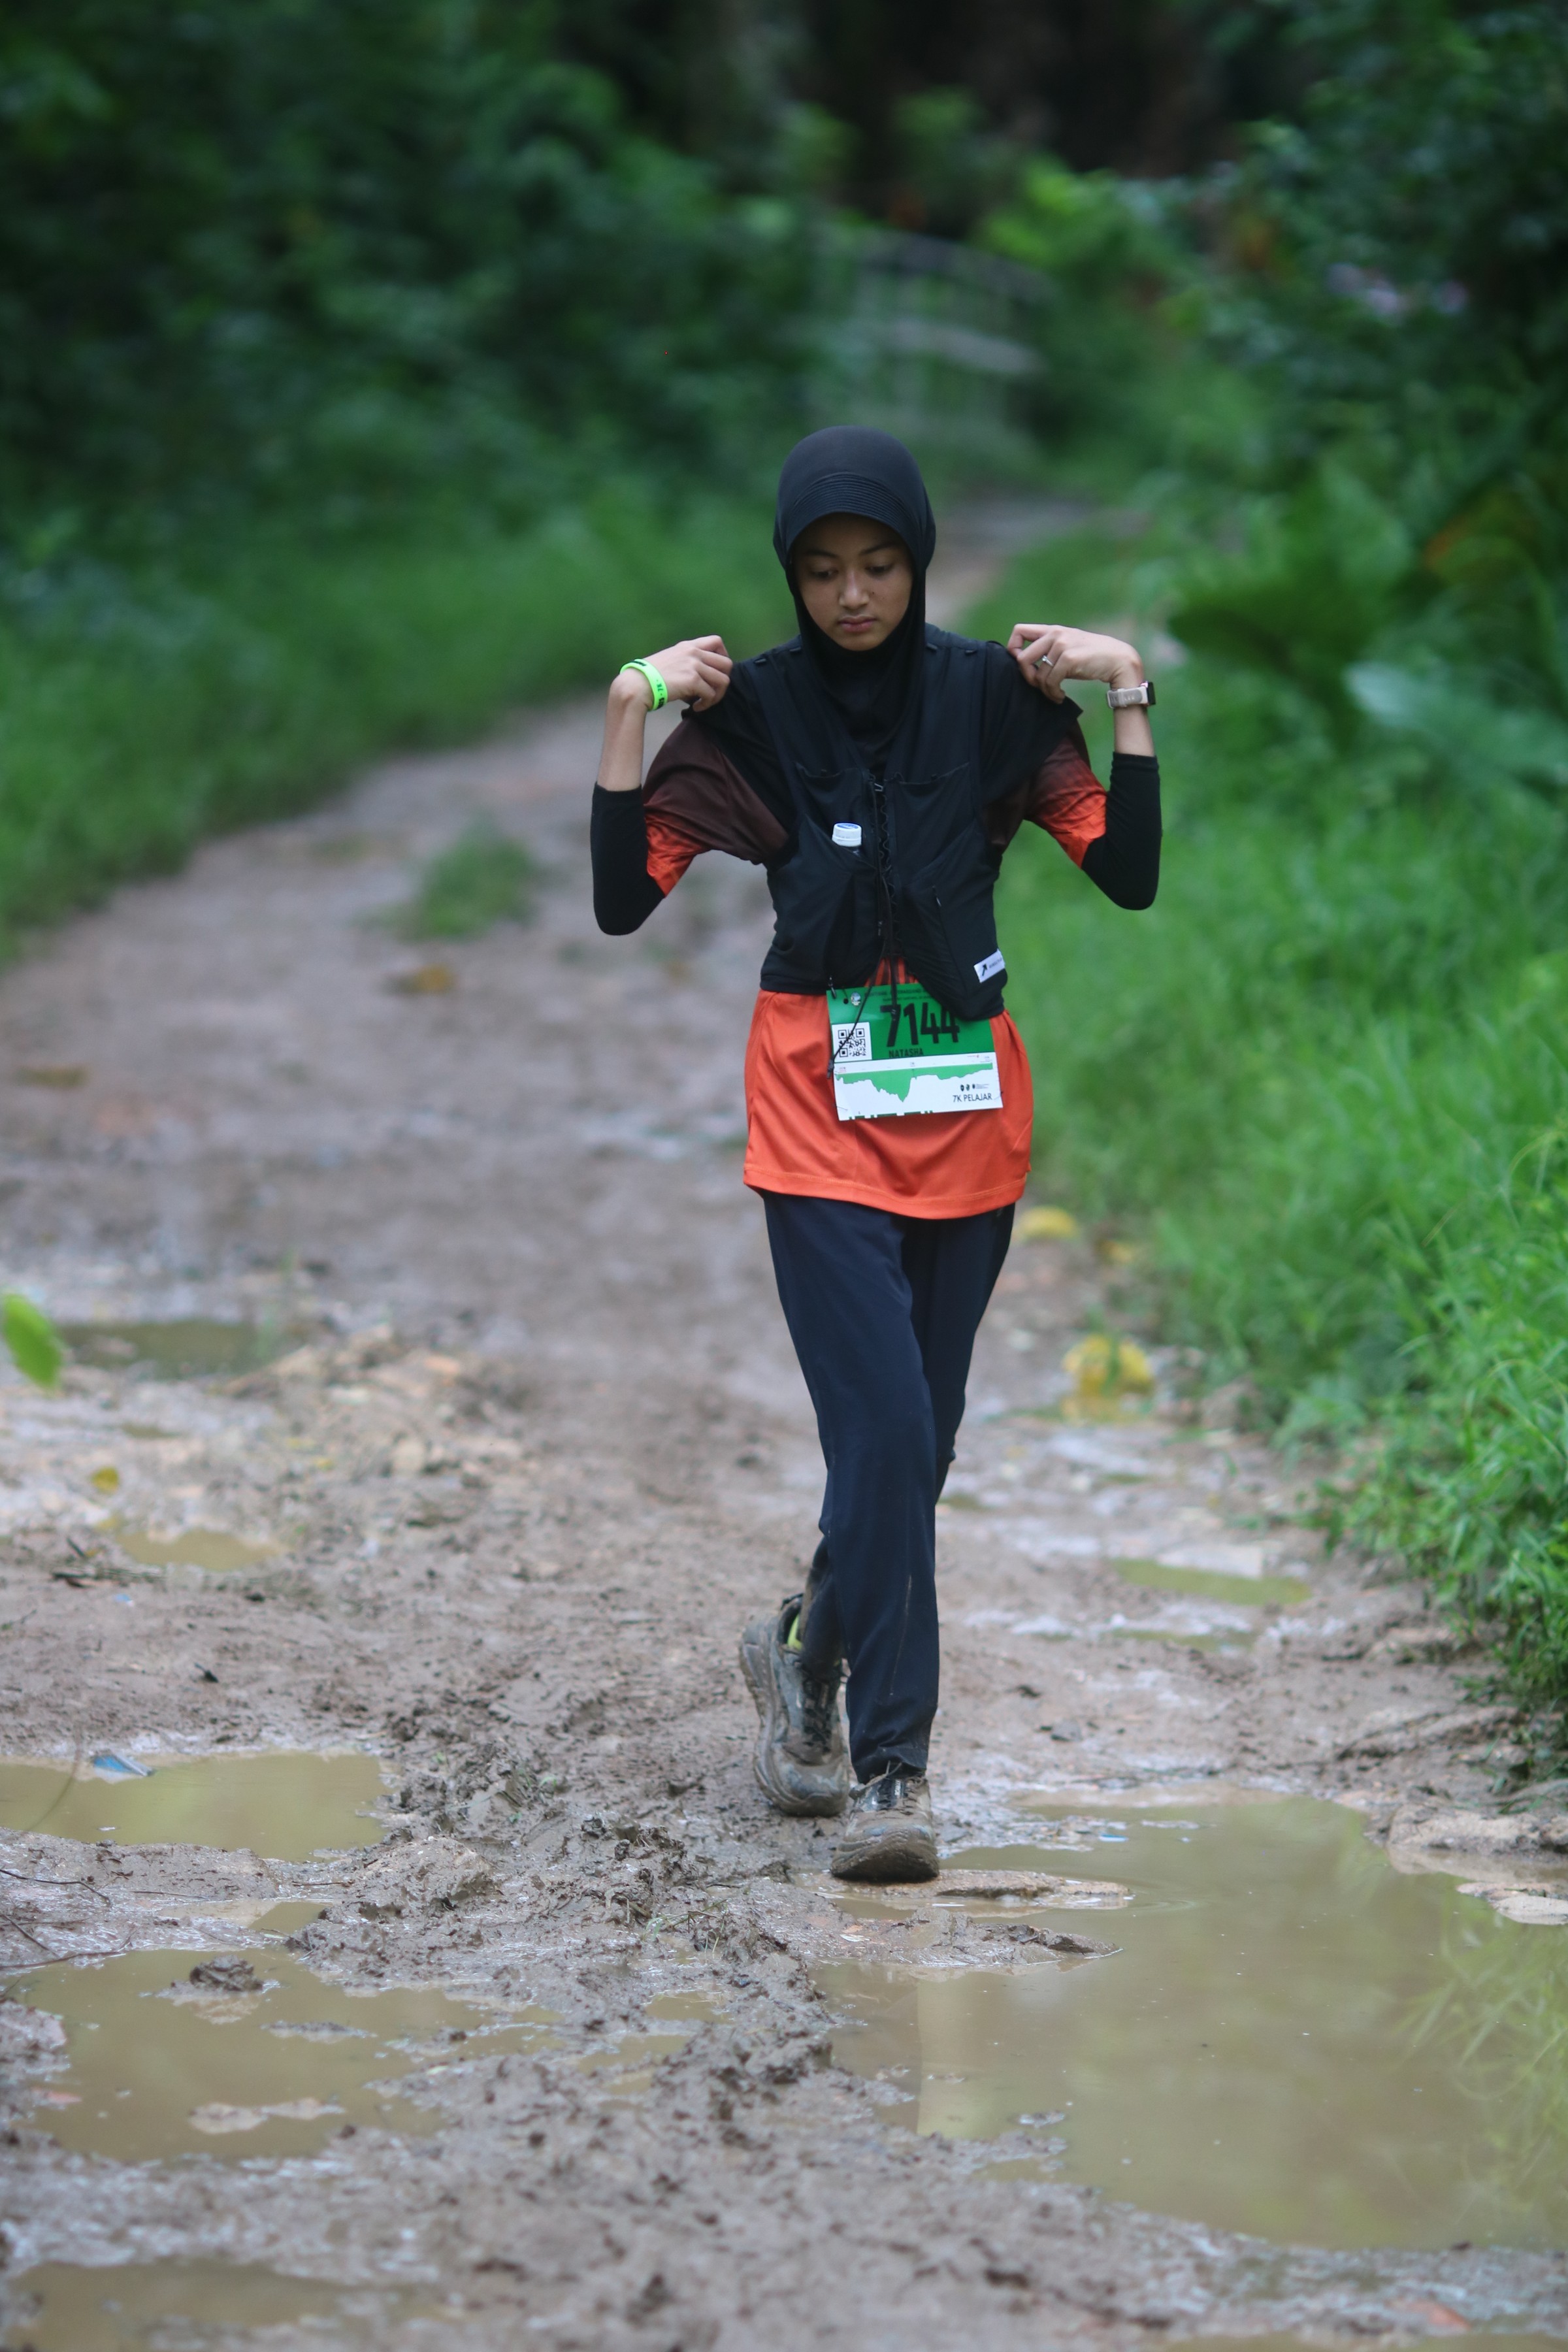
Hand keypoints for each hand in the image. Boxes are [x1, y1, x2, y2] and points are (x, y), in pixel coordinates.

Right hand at [613, 634, 732, 713]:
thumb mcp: (670, 659)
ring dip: (717, 695)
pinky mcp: (693, 680)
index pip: (717, 641)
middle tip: (713, 690)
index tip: (715, 671)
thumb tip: (699, 679)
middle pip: (727, 663)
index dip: (723, 657)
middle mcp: (694, 652)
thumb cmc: (650, 675)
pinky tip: (696, 707)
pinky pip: (710, 694)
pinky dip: (706, 704)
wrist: (638, 683)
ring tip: (705, 702)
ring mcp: (694, 665)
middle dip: (724, 680)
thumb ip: (686, 662)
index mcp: (689, 646)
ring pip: (723, 680)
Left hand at [1007, 623, 1143, 703]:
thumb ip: (1048, 650)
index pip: (1018, 631)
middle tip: (1038, 686)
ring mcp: (1062, 645)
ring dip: (1044, 691)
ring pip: (1037, 675)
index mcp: (1052, 630)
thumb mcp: (1067, 648)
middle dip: (1027, 677)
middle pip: (1021, 658)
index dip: (1013, 650)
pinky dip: (1053, 694)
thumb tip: (1025, 666)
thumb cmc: (1091, 658)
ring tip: (1055, 694)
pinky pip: (1050, 682)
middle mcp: (1055, 634)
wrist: (1118, 660)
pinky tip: (1061, 696)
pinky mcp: (1069, 659)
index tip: (1024, 666)